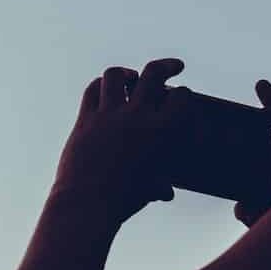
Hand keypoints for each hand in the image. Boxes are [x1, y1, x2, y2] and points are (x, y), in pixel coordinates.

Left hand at [52, 58, 189, 224]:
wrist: (87, 203)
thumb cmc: (125, 200)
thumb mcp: (151, 189)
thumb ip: (161, 184)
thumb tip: (166, 191)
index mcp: (163, 132)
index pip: (182, 97)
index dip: (185, 95)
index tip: (184, 98)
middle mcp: (137, 116)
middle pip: (154, 73)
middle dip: (168, 65)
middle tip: (175, 66)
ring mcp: (109, 115)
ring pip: (116, 75)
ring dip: (127, 73)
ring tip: (132, 76)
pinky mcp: (85, 119)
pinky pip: (92, 90)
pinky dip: (100, 86)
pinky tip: (105, 90)